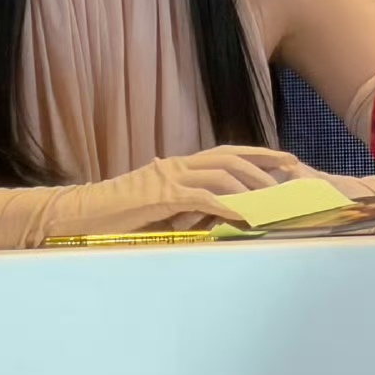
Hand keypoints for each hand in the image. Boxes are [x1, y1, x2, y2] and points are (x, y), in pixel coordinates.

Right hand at [44, 144, 303, 237]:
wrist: (82, 217)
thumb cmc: (118, 219)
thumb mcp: (161, 212)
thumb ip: (188, 211)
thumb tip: (221, 221)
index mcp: (177, 168)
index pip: (224, 154)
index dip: (256, 155)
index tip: (284, 161)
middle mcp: (175, 166)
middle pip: (229, 156)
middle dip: (263, 162)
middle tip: (292, 169)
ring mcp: (167, 178)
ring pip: (219, 173)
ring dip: (249, 185)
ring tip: (273, 199)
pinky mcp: (159, 196)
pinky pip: (200, 198)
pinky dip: (224, 205)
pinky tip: (242, 216)